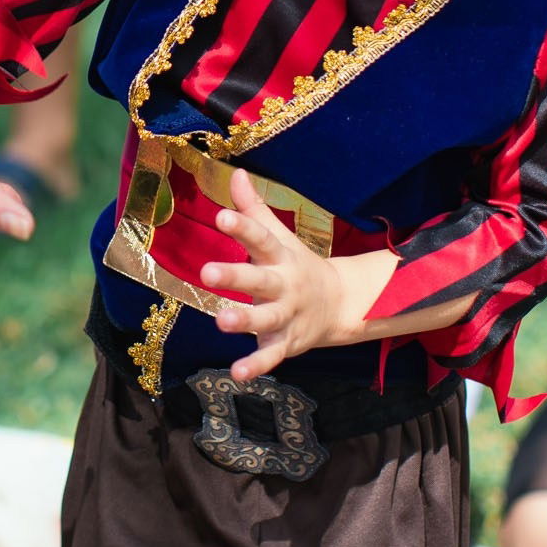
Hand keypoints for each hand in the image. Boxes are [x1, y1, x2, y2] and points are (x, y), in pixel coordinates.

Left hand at [200, 172, 373, 382]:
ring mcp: (287, 315)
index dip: (242, 227)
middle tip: (207, 271)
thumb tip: (235, 173)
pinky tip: (237, 374)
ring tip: (221, 320)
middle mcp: (284, 285)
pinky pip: (271, 356)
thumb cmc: (296, 265)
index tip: (222, 216)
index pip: (260, 238)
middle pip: (259, 278)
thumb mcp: (279, 237)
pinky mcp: (287, 343)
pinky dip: (256, 366)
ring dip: (244, 320)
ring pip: (266, 319)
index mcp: (279, 256)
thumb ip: (253, 209)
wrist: (340, 305)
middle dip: (235, 276)